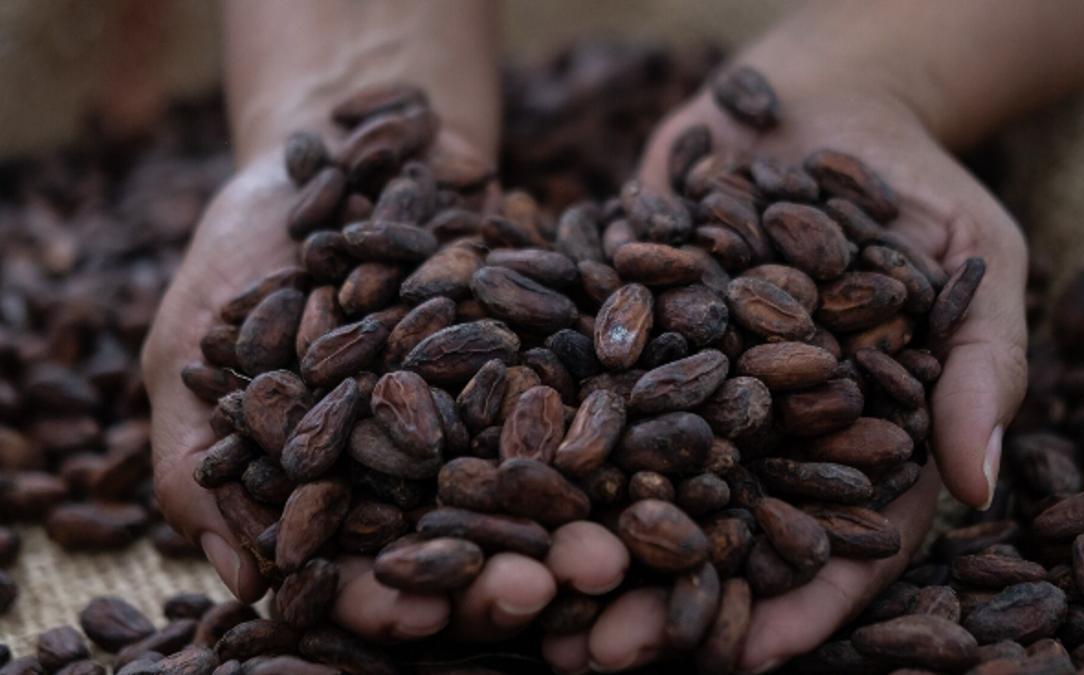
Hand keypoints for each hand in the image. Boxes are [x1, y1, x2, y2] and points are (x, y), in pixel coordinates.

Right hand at [144, 0, 635, 647]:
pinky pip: (598, 405)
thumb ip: (202, 460)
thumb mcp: (199, 340)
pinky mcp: (559, 362)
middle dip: (504, 578)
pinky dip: (625, 434)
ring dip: (577, 531)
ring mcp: (501, 416)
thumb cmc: (253, 242)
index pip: (362, 570)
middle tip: (546, 593)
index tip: (417, 622)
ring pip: (543, 493)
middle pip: (469, 544)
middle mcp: (431, 467)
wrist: (356, 137)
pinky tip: (657, 466)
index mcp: (346, 486)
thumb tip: (244, 583)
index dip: (385, 599)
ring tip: (609, 559)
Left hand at [542, 34, 1027, 674]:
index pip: (832, 544)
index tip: (752, 659)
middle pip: (714, 533)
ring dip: (584, 541)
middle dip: (660, 598)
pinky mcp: (631, 327)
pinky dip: (543, 431)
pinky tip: (492, 474)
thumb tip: (977, 481)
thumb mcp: (976, 263)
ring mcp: (690, 383)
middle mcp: (761, 430)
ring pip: (634, 478)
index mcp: (850, 443)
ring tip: (531, 595)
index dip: (799, 607)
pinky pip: (585, 386)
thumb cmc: (921, 186)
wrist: (828, 100)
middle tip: (600, 654)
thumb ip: (982, 365)